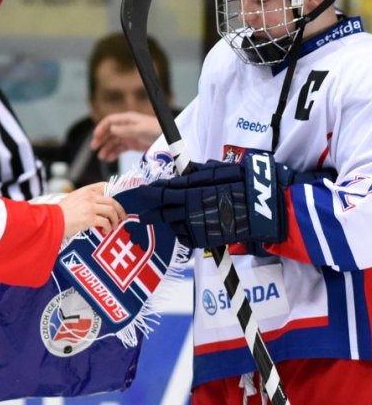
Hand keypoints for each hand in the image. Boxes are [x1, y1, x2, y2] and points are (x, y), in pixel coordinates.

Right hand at [58, 182, 125, 236]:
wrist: (51, 221)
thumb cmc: (58, 213)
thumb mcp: (72, 199)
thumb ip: (84, 200)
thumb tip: (95, 206)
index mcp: (85, 190)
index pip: (105, 185)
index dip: (115, 192)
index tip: (118, 201)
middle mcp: (89, 196)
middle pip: (112, 200)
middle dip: (120, 210)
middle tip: (122, 217)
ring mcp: (90, 207)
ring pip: (111, 211)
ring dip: (115, 220)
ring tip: (114, 227)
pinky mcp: (89, 218)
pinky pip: (106, 222)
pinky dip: (108, 227)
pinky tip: (104, 231)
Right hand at [91, 112, 161, 161]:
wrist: (169, 139)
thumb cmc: (156, 130)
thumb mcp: (140, 129)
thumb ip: (126, 129)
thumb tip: (111, 129)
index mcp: (127, 119)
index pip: (109, 121)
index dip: (101, 128)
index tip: (95, 137)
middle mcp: (126, 126)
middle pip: (109, 132)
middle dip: (101, 140)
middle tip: (94, 149)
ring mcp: (129, 136)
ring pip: (113, 142)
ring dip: (106, 148)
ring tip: (102, 157)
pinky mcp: (133, 144)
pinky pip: (120, 149)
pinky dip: (114, 153)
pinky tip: (109, 159)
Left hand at [155, 153, 301, 248]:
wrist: (267, 210)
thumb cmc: (246, 185)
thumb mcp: (220, 171)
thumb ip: (197, 173)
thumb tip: (181, 172)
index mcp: (192, 193)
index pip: (163, 192)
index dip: (151, 192)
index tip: (142, 191)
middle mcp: (191, 212)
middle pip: (164, 211)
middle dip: (153, 211)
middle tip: (144, 213)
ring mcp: (199, 228)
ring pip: (174, 225)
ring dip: (169, 220)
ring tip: (167, 217)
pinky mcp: (208, 240)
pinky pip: (187, 238)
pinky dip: (183, 233)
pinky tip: (185, 227)